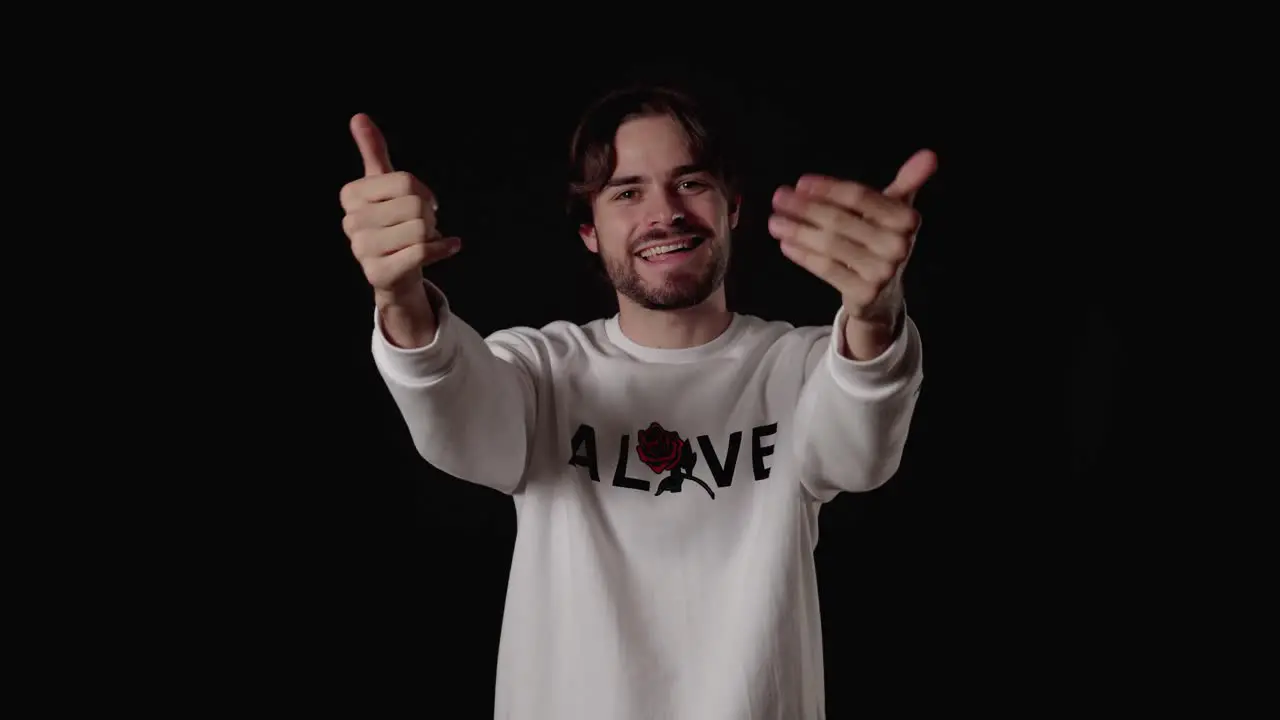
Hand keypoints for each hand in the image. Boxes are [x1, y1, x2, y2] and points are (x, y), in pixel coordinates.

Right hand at [339, 113, 459, 301]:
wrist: (396, 272)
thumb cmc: (391, 224)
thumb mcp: (382, 185)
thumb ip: (373, 151)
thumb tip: (358, 116)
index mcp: (350, 195)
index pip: (405, 182)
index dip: (424, 193)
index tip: (424, 202)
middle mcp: (351, 222)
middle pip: (414, 206)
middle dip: (428, 216)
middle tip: (422, 227)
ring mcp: (361, 250)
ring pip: (420, 229)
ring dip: (433, 234)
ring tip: (422, 241)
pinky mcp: (378, 274)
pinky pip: (423, 252)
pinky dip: (443, 249)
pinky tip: (446, 247)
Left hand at [768, 149, 936, 326]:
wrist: (883, 295)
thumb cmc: (883, 241)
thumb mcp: (896, 211)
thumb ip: (907, 182)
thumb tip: (930, 154)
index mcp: (906, 219)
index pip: (860, 196)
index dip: (828, 188)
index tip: (801, 183)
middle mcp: (898, 246)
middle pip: (840, 220)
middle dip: (805, 207)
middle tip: (779, 198)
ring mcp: (882, 272)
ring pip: (830, 244)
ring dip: (797, 230)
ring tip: (775, 221)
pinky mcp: (863, 293)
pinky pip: (826, 269)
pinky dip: (803, 255)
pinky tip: (785, 244)